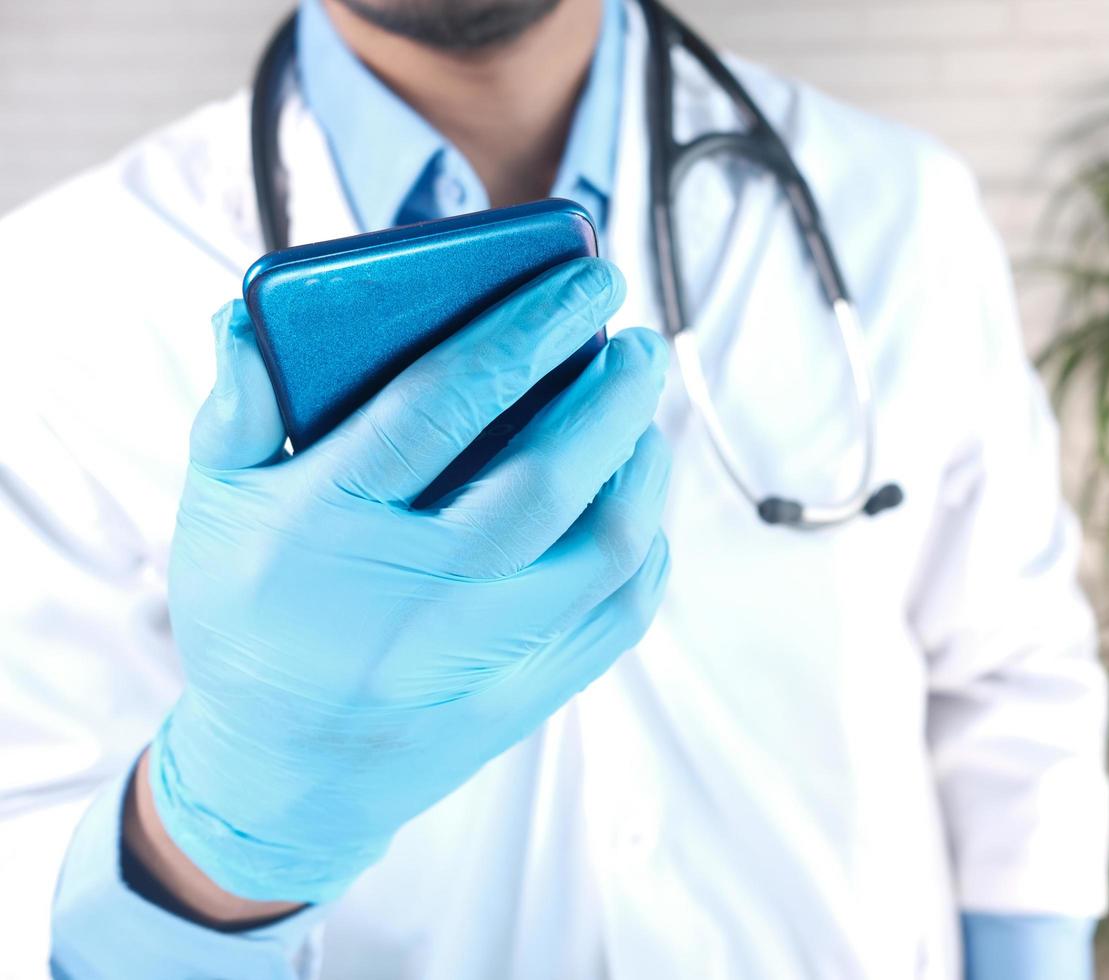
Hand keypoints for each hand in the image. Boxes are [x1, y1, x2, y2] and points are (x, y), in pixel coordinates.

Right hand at [150, 258, 670, 903]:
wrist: (279, 779)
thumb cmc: (250, 620)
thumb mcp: (215, 511)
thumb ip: (238, 410)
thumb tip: (254, 315)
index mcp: (325, 524)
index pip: (442, 403)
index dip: (527, 330)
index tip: (585, 279)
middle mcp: (409, 595)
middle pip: (547, 479)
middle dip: (613, 393)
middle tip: (637, 340)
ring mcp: (473, 657)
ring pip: (602, 549)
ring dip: (642, 466)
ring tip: (642, 413)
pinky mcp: (522, 700)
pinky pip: (617, 615)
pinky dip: (646, 544)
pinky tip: (637, 498)